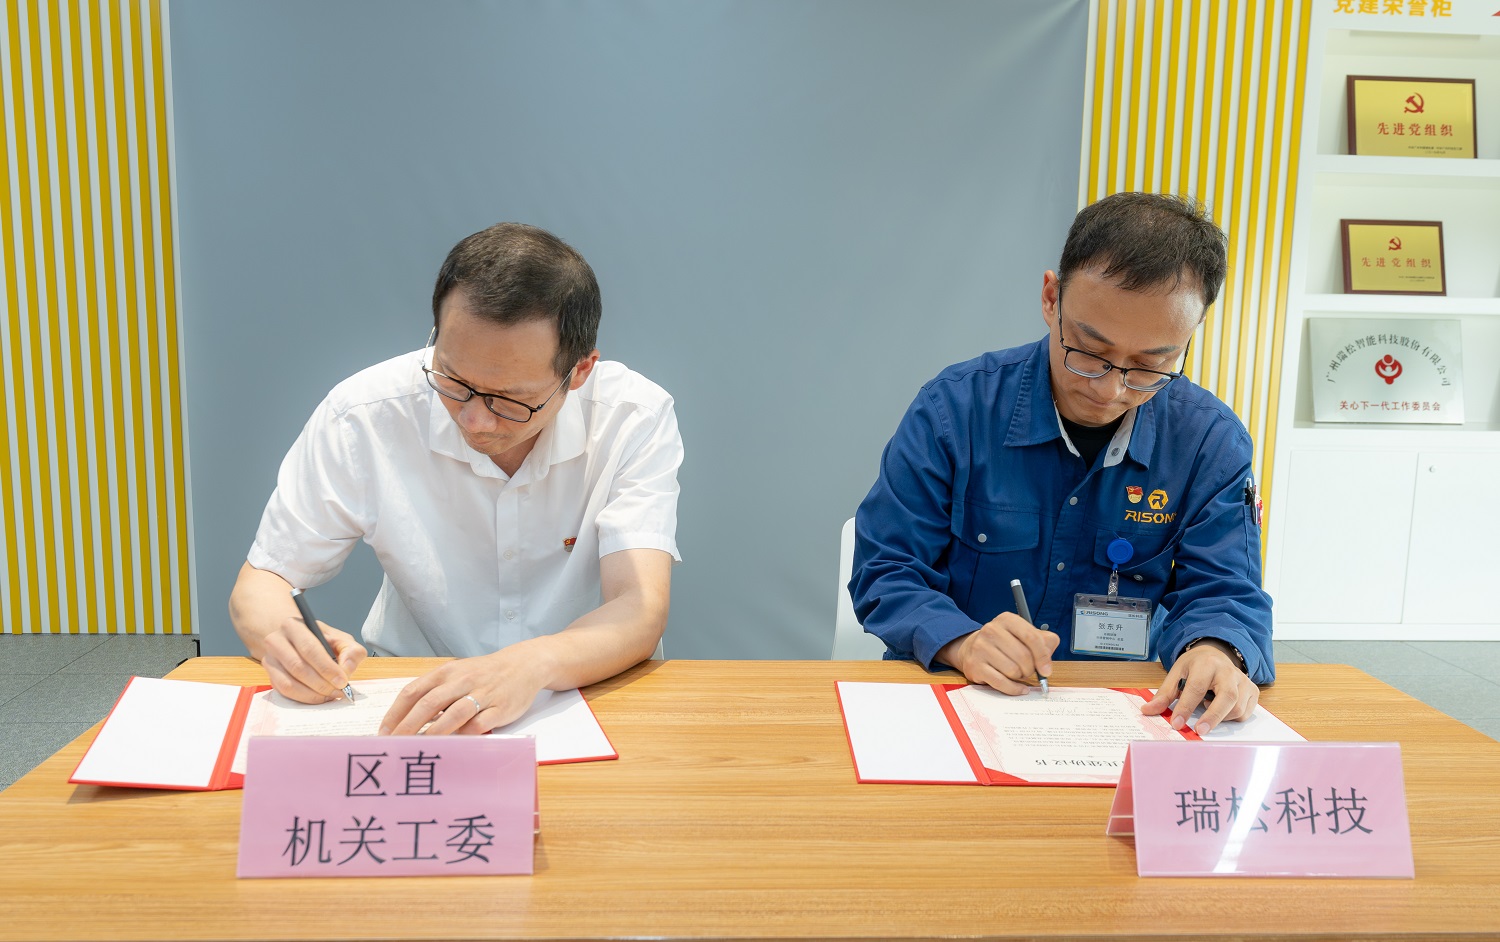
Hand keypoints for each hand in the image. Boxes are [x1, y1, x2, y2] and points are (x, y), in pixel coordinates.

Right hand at [260, 615, 365, 703]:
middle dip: (321, 683)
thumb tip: (346, 669)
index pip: (309, 648)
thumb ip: (351, 651)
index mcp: (294, 626)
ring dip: (312, 694)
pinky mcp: (270, 676)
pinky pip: (284, 692)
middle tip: (338, 691)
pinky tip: (319, 697)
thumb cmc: (322, 641)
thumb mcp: (340, 639)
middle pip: (298, 667)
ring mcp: (269, 660)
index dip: (326, 667)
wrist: (297, 642)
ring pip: (289, 683)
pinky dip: (304, 698)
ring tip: (330, 695)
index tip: (342, 681)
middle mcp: (276, 641)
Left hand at [380, 648, 548, 735]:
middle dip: (408, 727)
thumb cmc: (484, 673)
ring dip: (433, 733)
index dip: (395, 713)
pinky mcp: (500, 708)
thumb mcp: (457, 674)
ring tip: (418, 749)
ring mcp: (482, 694)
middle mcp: (462, 681)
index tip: (383, 732)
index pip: (413, 691)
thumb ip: (434, 693)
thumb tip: (407, 721)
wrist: (523, 664)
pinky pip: (479, 724)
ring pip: (453, 714)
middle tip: (394, 745)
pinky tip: (453, 746)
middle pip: (429, 704)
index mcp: (446, 672)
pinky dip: (464, 736)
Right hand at [936, 613, 1059, 695]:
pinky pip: (1001, 683)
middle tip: (1028, 670)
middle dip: (1030, 669)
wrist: (973, 648)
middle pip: (1023, 656)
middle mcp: (991, 630)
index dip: (1043, 656)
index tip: (1046, 670)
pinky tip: (1019, 688)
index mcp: (1007, 620)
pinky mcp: (975, 665)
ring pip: (1013, 670)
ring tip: (1016, 673)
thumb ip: (1044, 643)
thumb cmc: (1005, 643)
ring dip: (1020, 677)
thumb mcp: (1025, 635)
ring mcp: (980, 647)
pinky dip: (1014, 689)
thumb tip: (1046, 665)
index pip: (1032, 637)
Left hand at [1141, 640, 1258, 734]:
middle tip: (1198, 731)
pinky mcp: (1253, 691)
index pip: (1197, 687)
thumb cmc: (1195, 665)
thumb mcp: (1176, 673)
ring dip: (1220, 717)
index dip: (1186, 707)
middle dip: (1212, 717)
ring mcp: (1244, 681)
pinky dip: (1231, 717)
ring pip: (1237, 708)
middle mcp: (1228, 671)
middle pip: (1227, 697)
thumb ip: (1164, 694)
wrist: (1215, 653)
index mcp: (1206, 663)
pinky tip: (1220, 709)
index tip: (1176, 723)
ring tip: (1206, 708)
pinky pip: (1244, 713)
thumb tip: (1147, 710)